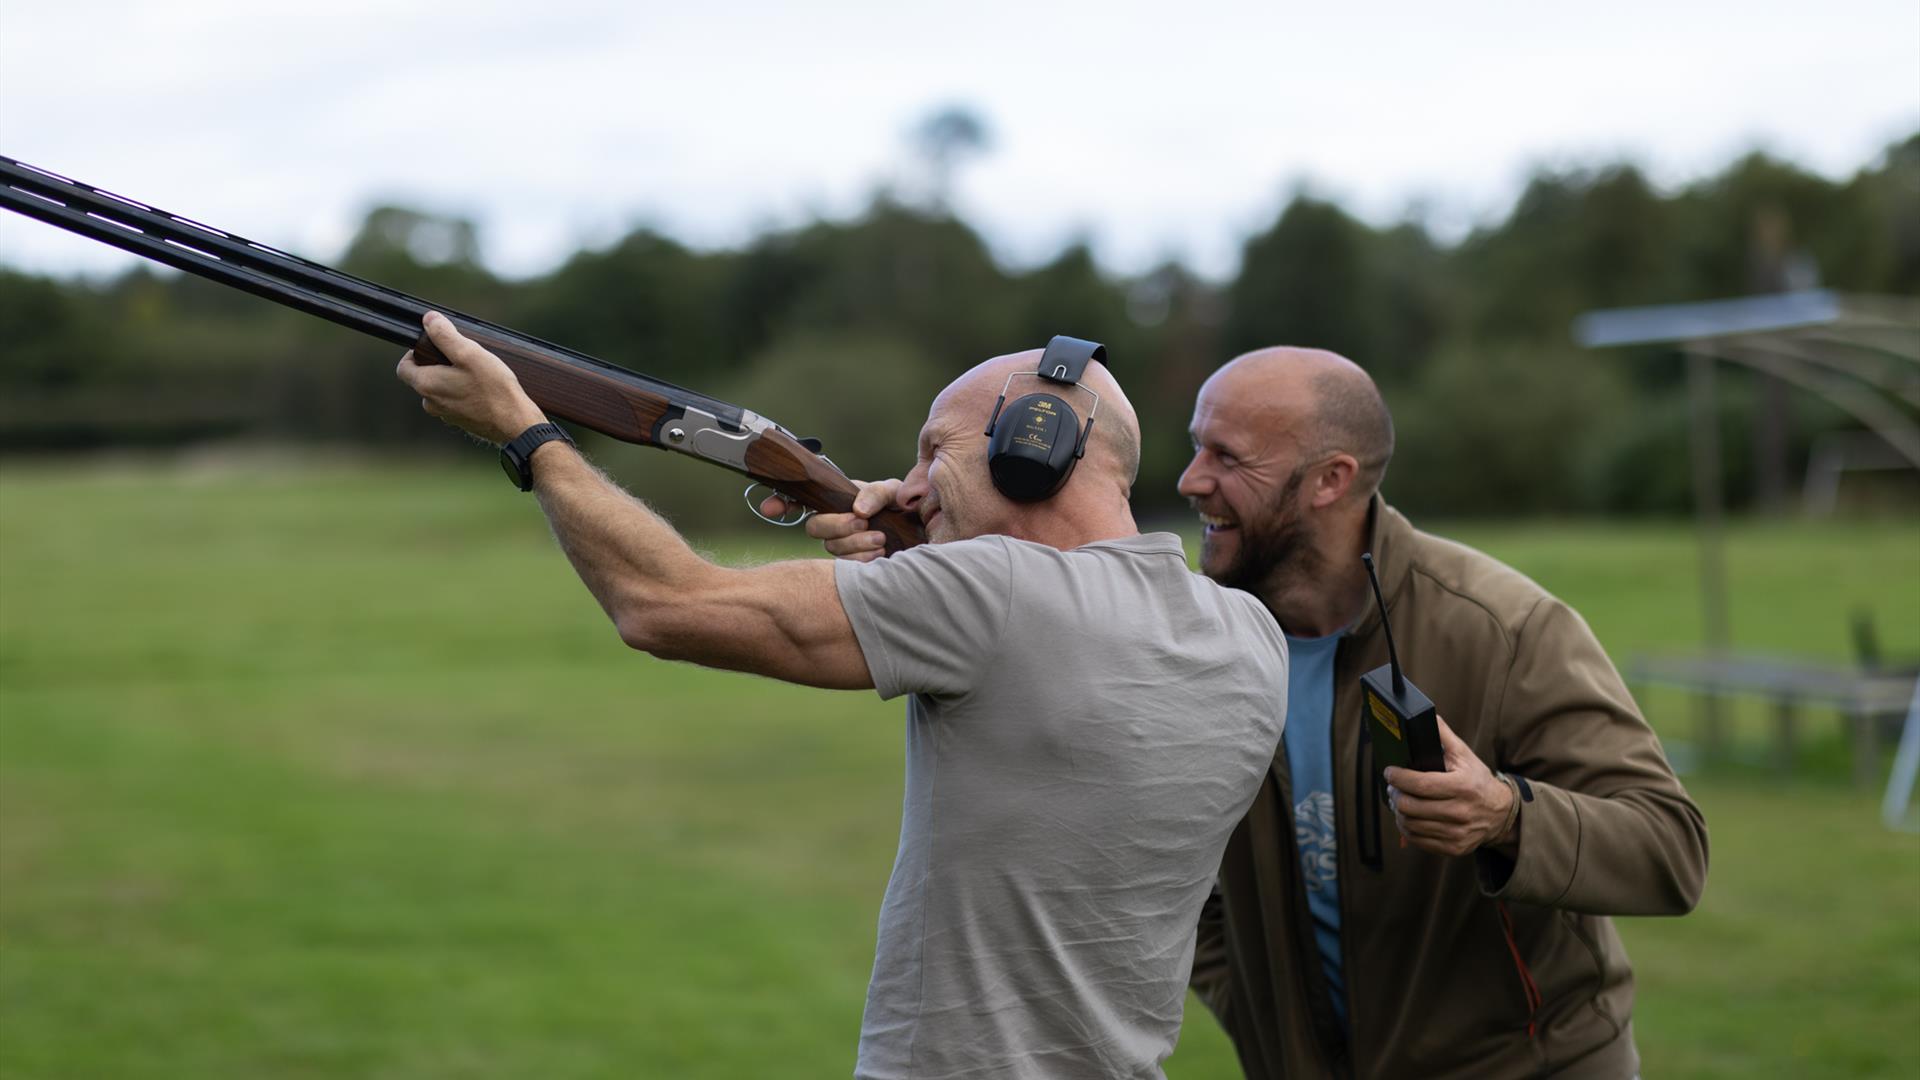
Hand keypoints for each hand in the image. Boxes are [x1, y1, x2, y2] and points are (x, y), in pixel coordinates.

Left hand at [395, 312, 546, 443]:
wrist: (515, 424)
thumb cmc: (493, 389)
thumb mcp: (469, 354)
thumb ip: (445, 335)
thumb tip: (429, 319)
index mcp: (426, 385)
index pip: (404, 367)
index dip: (415, 353)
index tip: (435, 346)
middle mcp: (431, 403)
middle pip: (423, 377)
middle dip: (438, 364)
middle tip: (462, 357)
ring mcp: (446, 414)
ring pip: (441, 390)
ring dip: (452, 379)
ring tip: (477, 374)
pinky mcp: (461, 421)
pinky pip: (455, 402)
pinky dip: (464, 393)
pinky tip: (484, 389)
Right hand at [758, 478, 903, 562]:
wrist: (918, 534)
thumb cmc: (902, 508)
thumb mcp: (892, 492)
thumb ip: (875, 493)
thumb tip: (858, 510)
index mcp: (836, 501)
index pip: (800, 501)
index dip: (780, 504)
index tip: (770, 509)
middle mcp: (833, 524)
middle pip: (813, 528)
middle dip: (836, 525)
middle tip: (862, 522)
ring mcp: (841, 545)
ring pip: (830, 548)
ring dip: (856, 543)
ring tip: (880, 538)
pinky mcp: (851, 565)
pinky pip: (844, 566)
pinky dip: (862, 559)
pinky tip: (880, 553)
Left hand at [1382, 716, 1516, 856]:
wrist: (1501, 814)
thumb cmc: (1477, 781)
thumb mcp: (1465, 755)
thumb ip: (1444, 736)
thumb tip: (1426, 715)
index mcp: (1462, 787)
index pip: (1420, 784)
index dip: (1398, 778)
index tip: (1389, 772)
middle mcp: (1460, 812)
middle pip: (1411, 807)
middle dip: (1394, 795)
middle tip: (1392, 787)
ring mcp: (1457, 833)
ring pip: (1410, 825)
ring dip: (1398, 812)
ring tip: (1398, 800)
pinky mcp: (1454, 848)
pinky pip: (1418, 840)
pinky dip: (1407, 828)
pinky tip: (1407, 817)